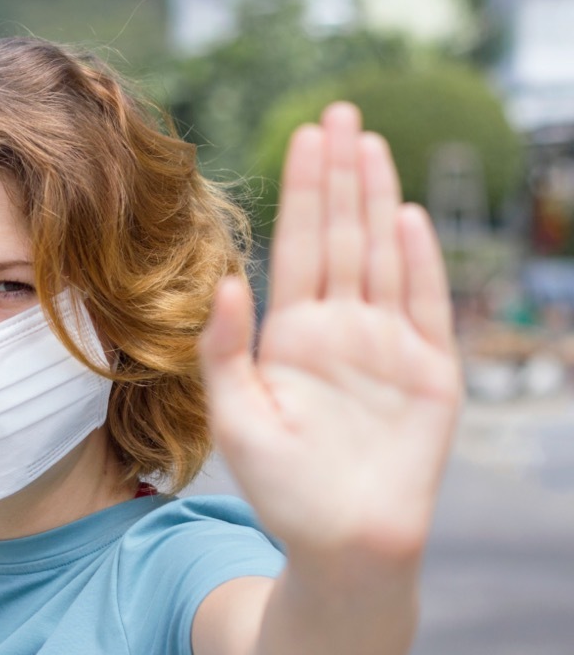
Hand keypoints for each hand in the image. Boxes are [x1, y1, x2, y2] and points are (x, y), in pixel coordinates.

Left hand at [198, 102, 462, 571]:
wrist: (341, 545)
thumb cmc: (281, 489)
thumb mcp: (235, 415)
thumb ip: (226, 349)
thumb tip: (225, 279)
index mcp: (294, 335)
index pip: (299, 246)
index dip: (302, 191)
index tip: (302, 135)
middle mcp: (342, 329)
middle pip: (341, 236)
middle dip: (338, 175)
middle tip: (338, 110)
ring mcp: (388, 346)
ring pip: (383, 256)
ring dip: (376, 199)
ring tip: (369, 142)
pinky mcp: (430, 373)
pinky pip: (423, 306)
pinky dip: (418, 262)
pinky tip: (406, 215)